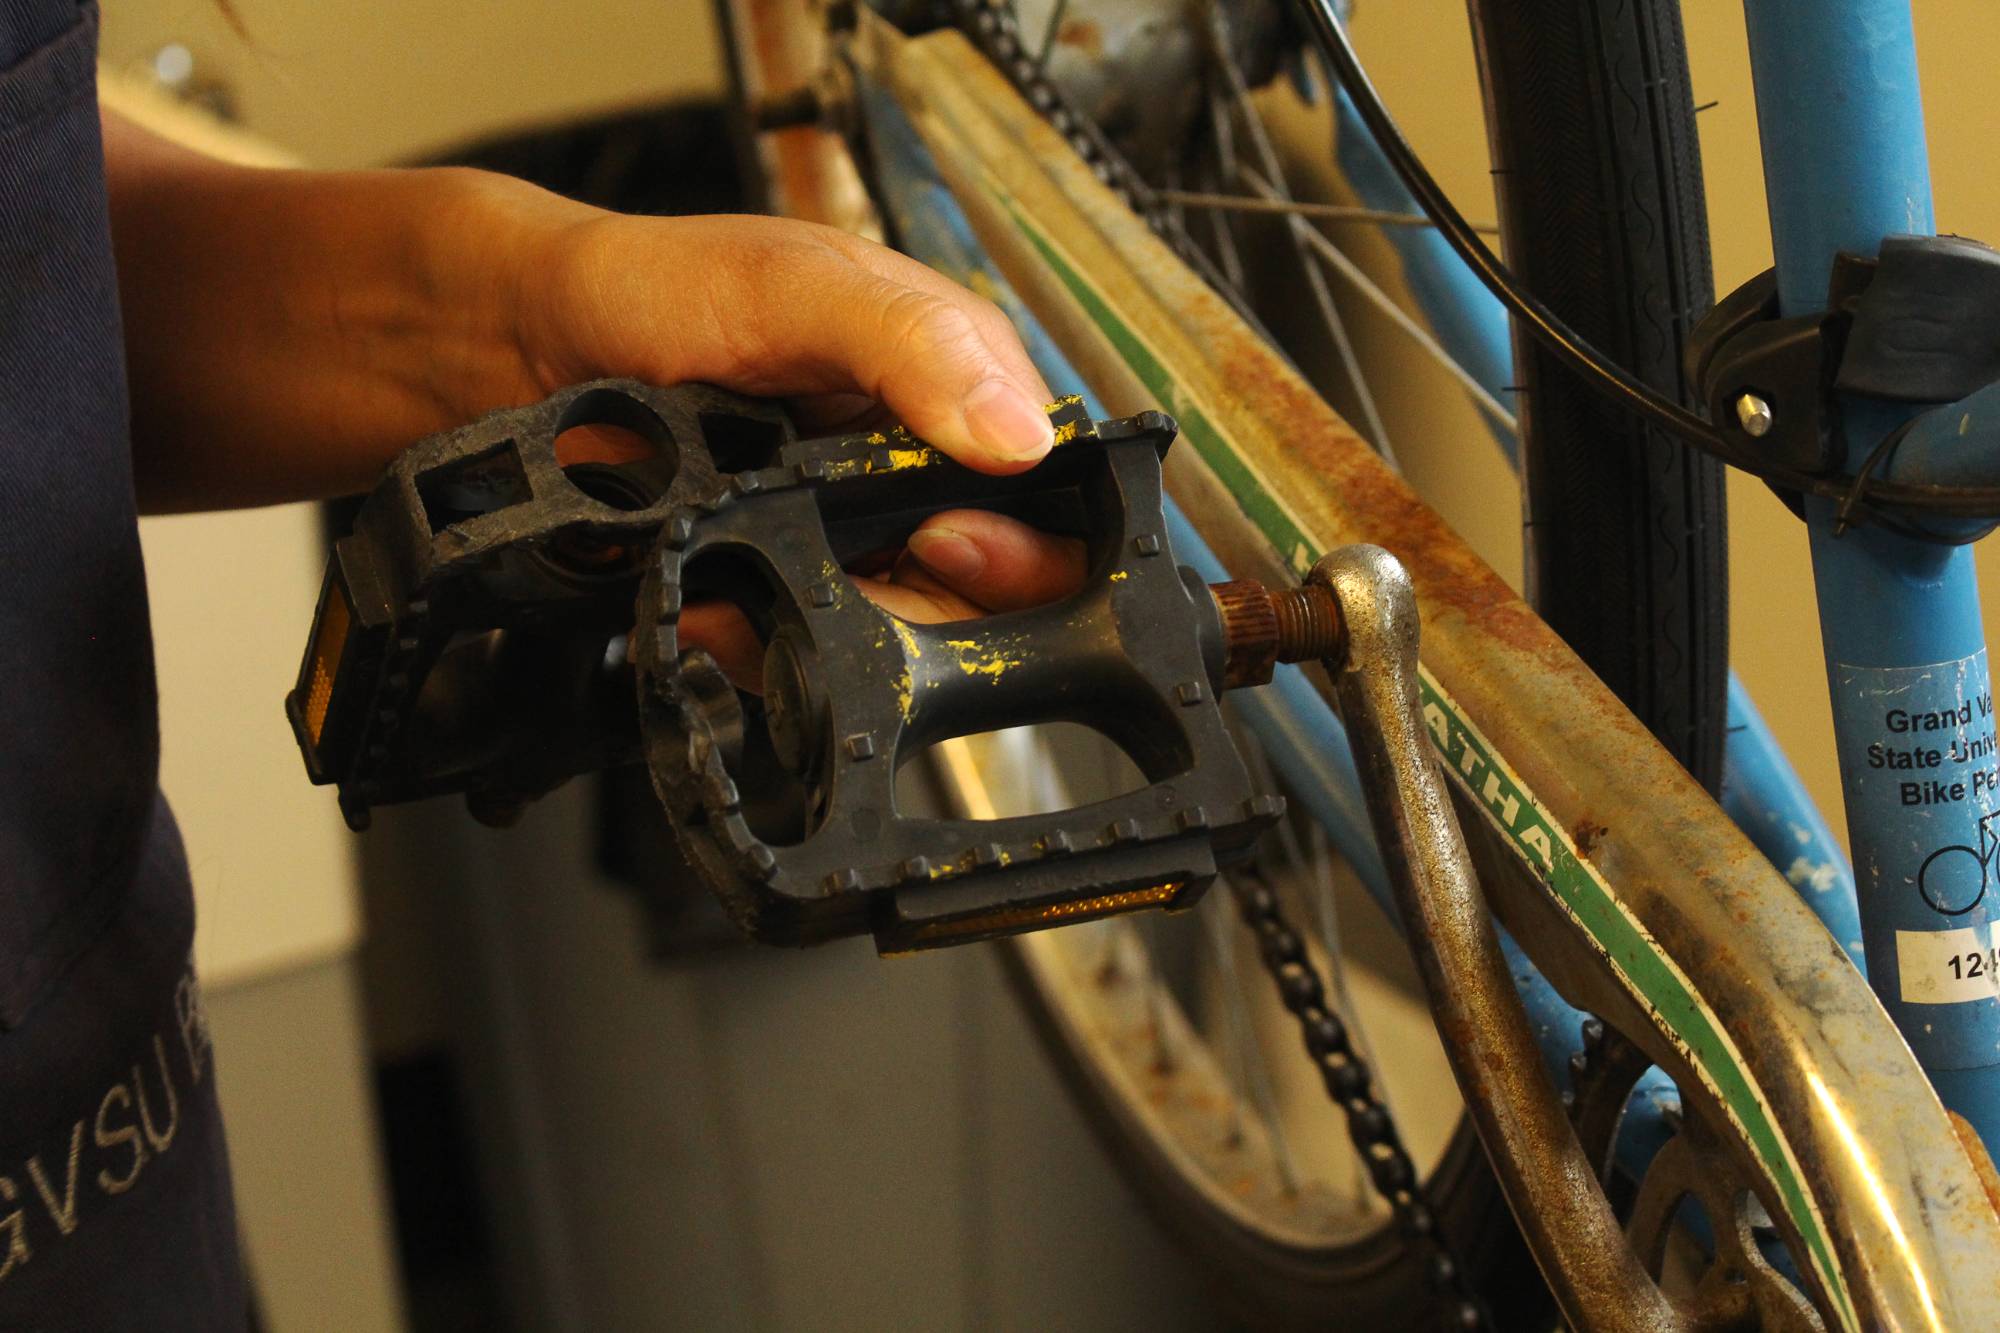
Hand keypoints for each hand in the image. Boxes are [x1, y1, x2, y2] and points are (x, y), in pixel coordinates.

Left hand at [518, 208, 1091, 676]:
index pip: (1048, 484)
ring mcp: (844, 530)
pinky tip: (719, 605)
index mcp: (946, 378)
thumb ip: (912, 344)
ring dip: (840, 625)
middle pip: (988, 582)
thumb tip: (1020, 436)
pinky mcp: (779, 581)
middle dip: (931, 595)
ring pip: (901, 631)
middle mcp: (907, 462)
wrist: (514, 347)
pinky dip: (762, 643)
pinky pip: (807, 652)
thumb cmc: (651, 285)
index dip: (1020, 536)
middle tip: (867, 566)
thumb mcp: (793, 285)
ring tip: (764, 576)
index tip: (946, 537)